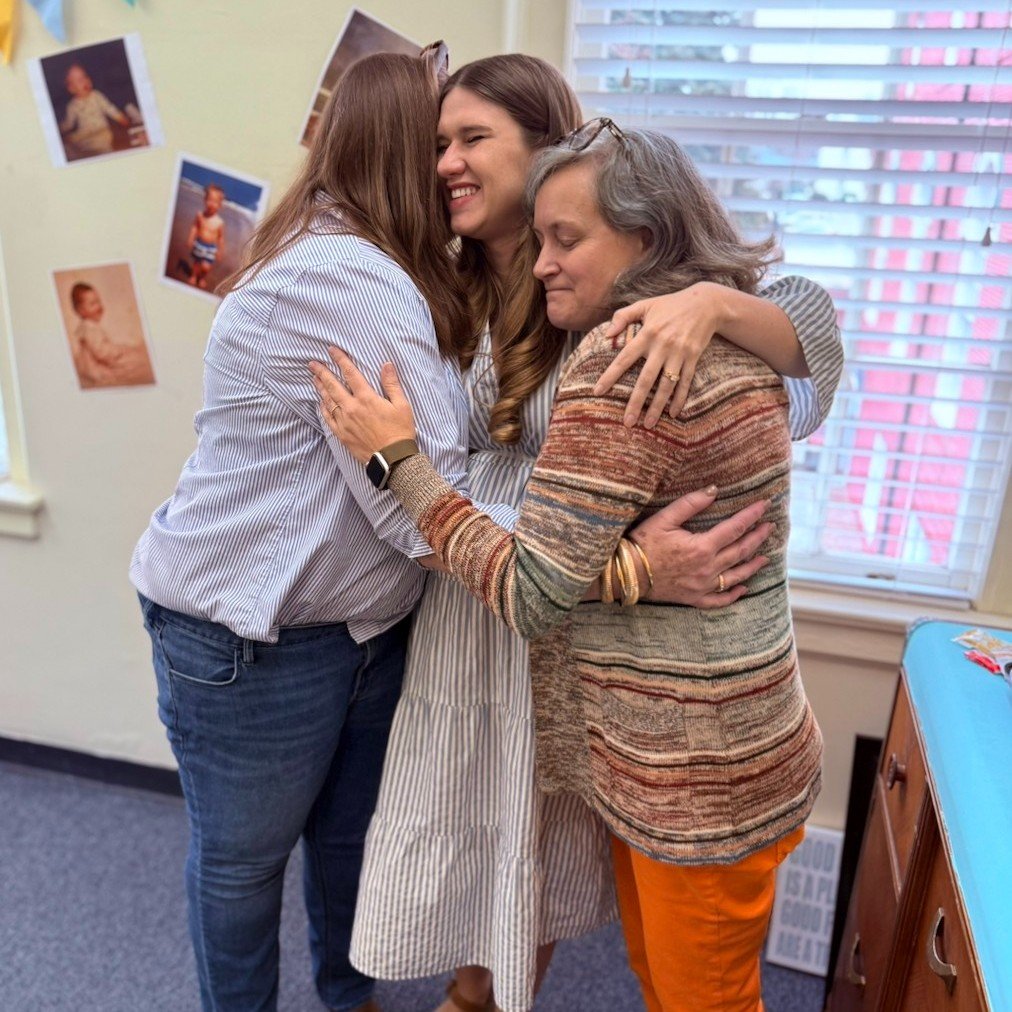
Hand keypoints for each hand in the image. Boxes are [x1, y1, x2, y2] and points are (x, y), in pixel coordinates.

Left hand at [309, 348, 416, 463]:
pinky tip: (320, 402)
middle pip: (333, 386)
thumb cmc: (400, 431)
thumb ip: (392, 384)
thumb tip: (386, 365)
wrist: (393, 459)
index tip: (332, 350)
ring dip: (320, 388)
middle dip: (322, 372)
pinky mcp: (342, 434)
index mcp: (367, 398)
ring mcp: (344, 422)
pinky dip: (322, 408)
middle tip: (312, 364)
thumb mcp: (402, 405)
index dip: (340, 360)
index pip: (350, 373)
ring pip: (328, 401)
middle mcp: (352, 408)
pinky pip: (328, 418)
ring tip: (314, 379)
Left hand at [594, 282, 723, 428]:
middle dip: (635, 403)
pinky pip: (685, 383)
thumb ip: (622, 316)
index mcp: (647, 334)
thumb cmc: (670, 304)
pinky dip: (680, 399)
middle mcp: (662, 346)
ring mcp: (679, 354)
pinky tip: (673, 414)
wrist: (706, 303)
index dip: (610, 375)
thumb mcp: (645, 305)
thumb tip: (606, 335)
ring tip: (648, 425)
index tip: (598, 391)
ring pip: (666, 386)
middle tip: (627, 422)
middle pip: (646, 380)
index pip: (624, 358)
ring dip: (657, 407)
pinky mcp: (693, 358)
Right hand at [630, 486, 772, 607]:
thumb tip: (714, 489)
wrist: (626, 574)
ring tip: (765, 557)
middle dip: (757, 537)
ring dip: (752, 565)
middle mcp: (707, 568)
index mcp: (702, 546)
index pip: (735, 528)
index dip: (751, 515)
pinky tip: (743, 588)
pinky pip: (720, 599)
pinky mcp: (694, 599)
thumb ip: (691, 503)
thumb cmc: (642, 543)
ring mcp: (702, 586)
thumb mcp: (664, 518)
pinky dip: (734, 594)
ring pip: (736, 575)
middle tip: (770, 527)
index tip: (764, 505)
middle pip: (740, 551)